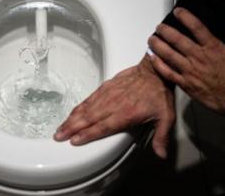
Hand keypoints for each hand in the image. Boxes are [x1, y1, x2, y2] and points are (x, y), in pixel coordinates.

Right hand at [54, 55, 174, 158]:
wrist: (154, 69)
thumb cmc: (159, 92)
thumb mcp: (166, 116)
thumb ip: (162, 136)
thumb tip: (161, 154)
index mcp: (126, 113)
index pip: (103, 127)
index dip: (87, 134)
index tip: (74, 140)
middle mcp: (113, 104)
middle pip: (88, 118)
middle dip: (71, 128)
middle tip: (58, 136)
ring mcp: (108, 95)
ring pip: (86, 109)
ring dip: (71, 119)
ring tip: (60, 127)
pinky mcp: (105, 87)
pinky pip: (89, 99)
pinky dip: (79, 107)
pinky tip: (72, 113)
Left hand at [148, 7, 224, 112]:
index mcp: (213, 48)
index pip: (196, 27)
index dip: (185, 17)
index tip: (177, 11)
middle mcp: (199, 57)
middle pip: (177, 40)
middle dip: (166, 31)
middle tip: (159, 27)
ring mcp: (190, 71)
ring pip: (169, 55)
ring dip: (158, 46)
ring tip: (151, 39)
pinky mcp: (186, 84)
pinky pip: (168, 73)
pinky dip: (159, 65)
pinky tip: (152, 59)